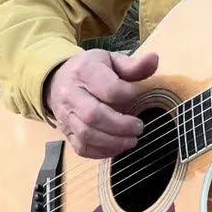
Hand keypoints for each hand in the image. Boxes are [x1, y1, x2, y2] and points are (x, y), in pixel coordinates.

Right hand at [44, 49, 158, 158]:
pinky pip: (82, 148)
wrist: (57, 80)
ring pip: (86, 135)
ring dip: (114, 142)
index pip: (109, 88)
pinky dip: (102, 152)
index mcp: (85, 71)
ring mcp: (65, 116)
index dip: (128, 95)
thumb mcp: (111, 60)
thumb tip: (154, 59)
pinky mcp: (66, 133)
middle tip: (139, 127)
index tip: (139, 96)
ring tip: (132, 140)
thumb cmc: (91, 70)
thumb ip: (133, 64)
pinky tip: (118, 147)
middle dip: (121, 126)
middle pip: (94, 115)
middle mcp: (71, 94)